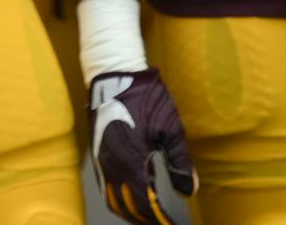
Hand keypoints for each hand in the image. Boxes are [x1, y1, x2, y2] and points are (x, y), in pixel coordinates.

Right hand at [89, 69, 196, 224]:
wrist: (113, 74)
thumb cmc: (145, 98)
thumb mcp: (170, 128)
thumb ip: (180, 162)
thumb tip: (188, 189)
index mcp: (132, 162)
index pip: (145, 204)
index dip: (160, 218)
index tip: (173, 224)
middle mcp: (113, 166)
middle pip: (127, 206)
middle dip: (145, 219)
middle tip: (163, 221)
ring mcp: (102, 160)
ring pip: (113, 198)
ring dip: (130, 211)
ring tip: (148, 216)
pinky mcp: (97, 153)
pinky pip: (105, 185)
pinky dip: (118, 198)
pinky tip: (131, 196)